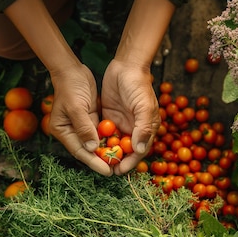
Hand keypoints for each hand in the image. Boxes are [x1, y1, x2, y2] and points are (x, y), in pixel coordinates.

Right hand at [49, 63, 112, 175]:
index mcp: (63, 131)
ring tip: (122, 162)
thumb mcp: (76, 107)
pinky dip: (110, 140)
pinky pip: (101, 133)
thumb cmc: (71, 87)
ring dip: (108, 152)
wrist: (72, 69)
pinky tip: (121, 146)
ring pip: (96, 144)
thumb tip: (92, 147)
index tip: (108, 171)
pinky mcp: (91, 120)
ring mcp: (82, 126)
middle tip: (117, 170)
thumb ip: (84, 127)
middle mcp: (71, 132)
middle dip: (102, 161)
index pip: (80, 151)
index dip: (94, 163)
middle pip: (88, 151)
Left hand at [100, 59, 159, 174]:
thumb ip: (142, 128)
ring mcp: (121, 124)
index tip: (119, 170)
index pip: (139, 151)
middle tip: (105, 170)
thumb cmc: (138, 85)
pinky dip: (99, 141)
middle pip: (125, 151)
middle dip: (116, 161)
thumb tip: (139, 149)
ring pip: (114, 144)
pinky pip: (104, 133)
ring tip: (96, 162)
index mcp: (146, 128)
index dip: (130, 162)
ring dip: (106, 153)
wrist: (126, 66)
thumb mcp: (144, 106)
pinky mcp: (109, 117)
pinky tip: (91, 148)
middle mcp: (134, 129)